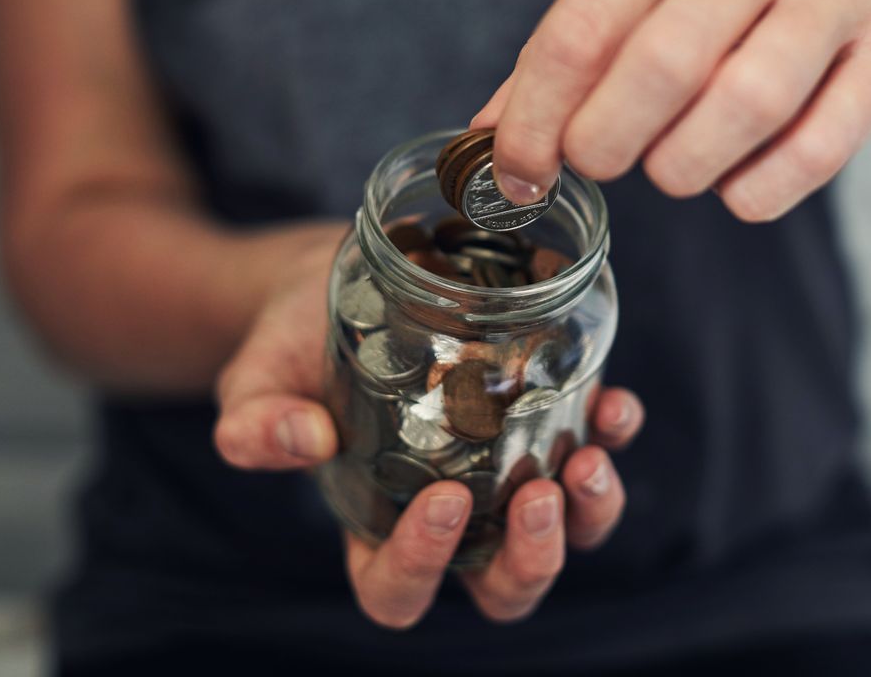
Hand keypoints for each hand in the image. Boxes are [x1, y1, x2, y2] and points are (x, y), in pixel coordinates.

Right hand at [214, 237, 644, 627]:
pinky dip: (615, 435)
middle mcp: (452, 513)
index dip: (423, 567)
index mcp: (375, 525)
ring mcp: (505, 468)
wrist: (339, 281)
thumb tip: (306, 439)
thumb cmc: (292, 346)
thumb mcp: (255, 382)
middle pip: (503, 586)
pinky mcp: (544, 416)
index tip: (442, 499)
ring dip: (590, 512)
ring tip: (587, 458)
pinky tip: (613, 401)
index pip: (398, 589)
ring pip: (568, 533)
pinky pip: (598, 448)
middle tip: (536, 496)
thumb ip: (257, 423)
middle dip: (532, 561)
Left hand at [475, 0, 870, 220]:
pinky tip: (734, 183)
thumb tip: (491, 134)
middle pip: (659, 70)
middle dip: (605, 144)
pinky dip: (756, 192)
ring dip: (680, 169)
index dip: (536, 121)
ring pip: (740, 110)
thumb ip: (575, 41)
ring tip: (669, 166)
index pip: (582, 28)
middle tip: (600, 159)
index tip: (519, 172)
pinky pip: (815, 153)